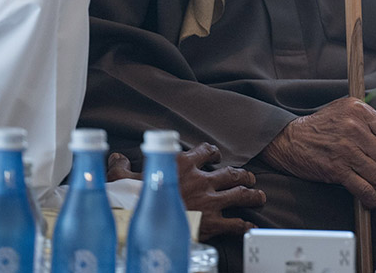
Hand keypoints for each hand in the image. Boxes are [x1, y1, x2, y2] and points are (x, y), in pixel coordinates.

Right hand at [106, 142, 264, 238]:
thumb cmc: (130, 199)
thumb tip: (116, 157)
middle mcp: (201, 180)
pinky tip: (248, 225)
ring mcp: (209, 201)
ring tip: (259, 196)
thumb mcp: (120, 178)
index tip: (216, 156)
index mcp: (183, 164)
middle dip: (244, 175)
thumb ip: (121, 166)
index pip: (206, 151)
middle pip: (231, 173)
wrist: (138, 223)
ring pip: (240, 193)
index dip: (213, 153)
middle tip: (249, 178)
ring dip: (252, 194)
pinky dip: (244, 224)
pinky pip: (234, 223)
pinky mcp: (211, 222)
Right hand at [257, 97, 375, 208]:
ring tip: (373, 185)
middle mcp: (355, 128)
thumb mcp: (346, 111)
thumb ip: (373, 119)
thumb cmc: (320, 125)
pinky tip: (371, 200)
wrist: (289, 139)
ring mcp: (346, 149)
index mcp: (359, 110)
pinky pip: (363, 188)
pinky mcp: (336, 169)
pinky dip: (371, 198)